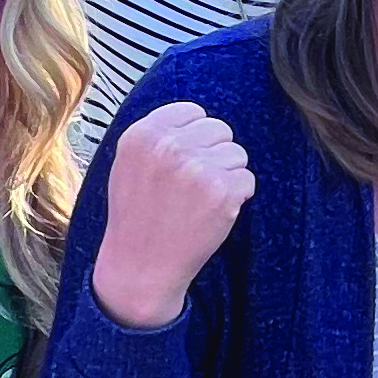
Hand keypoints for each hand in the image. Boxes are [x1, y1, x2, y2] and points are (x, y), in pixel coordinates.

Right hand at [92, 102, 254, 327]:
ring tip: (200, 200)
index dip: (195, 137)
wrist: (140, 266)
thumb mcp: (129, 164)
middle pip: (219, 129)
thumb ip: (159, 135)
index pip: (193, 111)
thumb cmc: (137, 215)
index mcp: (143, 134)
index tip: (186, 159)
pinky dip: (237, 197)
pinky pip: (248, 180)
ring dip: (227, 176)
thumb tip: (197, 115)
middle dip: (214, 154)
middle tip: (195, 185)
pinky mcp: (222, 191)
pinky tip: (212, 214)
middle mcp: (169, 146)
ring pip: (237, 154)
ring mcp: (197, 168)